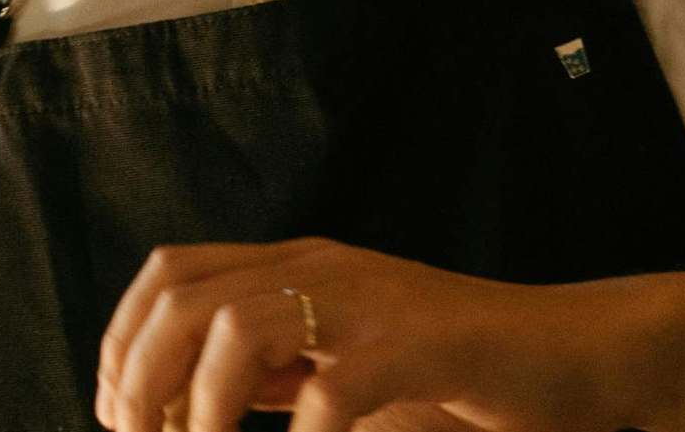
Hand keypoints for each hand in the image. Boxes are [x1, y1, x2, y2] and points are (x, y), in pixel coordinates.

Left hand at [94, 235, 637, 431]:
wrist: (569, 355)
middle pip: (185, 294)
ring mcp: (372, 302)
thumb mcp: (341, 366)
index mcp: (298, 267)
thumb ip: (273, 372)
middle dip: (139, 377)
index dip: (122, 343)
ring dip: (199, 409)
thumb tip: (176, 401)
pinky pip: (336, 388)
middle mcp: (324, 268)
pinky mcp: (422, 346)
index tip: (116, 416)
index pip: (171, 273)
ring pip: (240, 328)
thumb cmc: (452, 372)